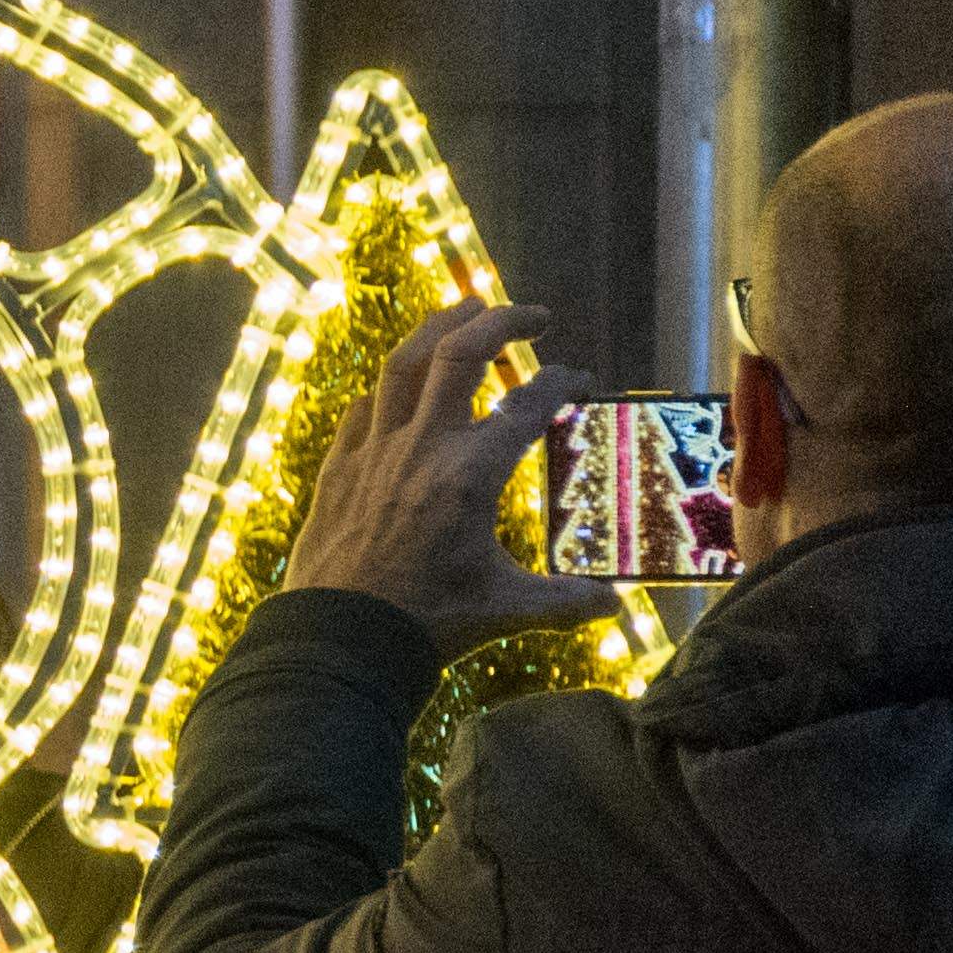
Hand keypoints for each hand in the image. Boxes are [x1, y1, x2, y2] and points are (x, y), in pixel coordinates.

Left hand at [281, 301, 619, 662]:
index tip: (578, 381)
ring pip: (403, 364)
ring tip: (465, 309)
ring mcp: (374, 453)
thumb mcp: (505, 610)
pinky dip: (387, 389)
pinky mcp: (338, 469)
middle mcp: (423, 447)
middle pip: (461, 353)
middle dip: (502, 321)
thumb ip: (565, 601)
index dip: (561, 384)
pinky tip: (399, 387)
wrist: (340, 643)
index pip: (529, 405)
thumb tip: (614, 606)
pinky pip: (362, 409)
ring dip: (438, 328)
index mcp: (471, 473)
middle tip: (533, 316)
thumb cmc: (426, 625)